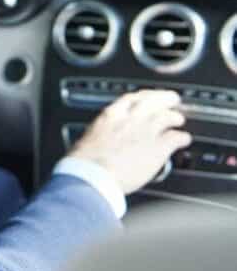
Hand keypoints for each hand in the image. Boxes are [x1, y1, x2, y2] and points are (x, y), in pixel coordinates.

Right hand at [69, 90, 191, 194]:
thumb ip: (104, 133)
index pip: (131, 98)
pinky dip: (182, 137)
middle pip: (152, 101)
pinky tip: (184, 140)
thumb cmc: (86, 161)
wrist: (94, 174)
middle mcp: (131, 119)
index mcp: (112, 115)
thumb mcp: (91, 137)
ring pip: (167, 116)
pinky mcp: (158, 147)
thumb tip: (105, 138)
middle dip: (164, 98)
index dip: (143, 96)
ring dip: (175, 117)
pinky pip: (176, 137)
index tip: (147, 97)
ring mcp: (146, 131)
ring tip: (179, 120)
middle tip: (172, 99)